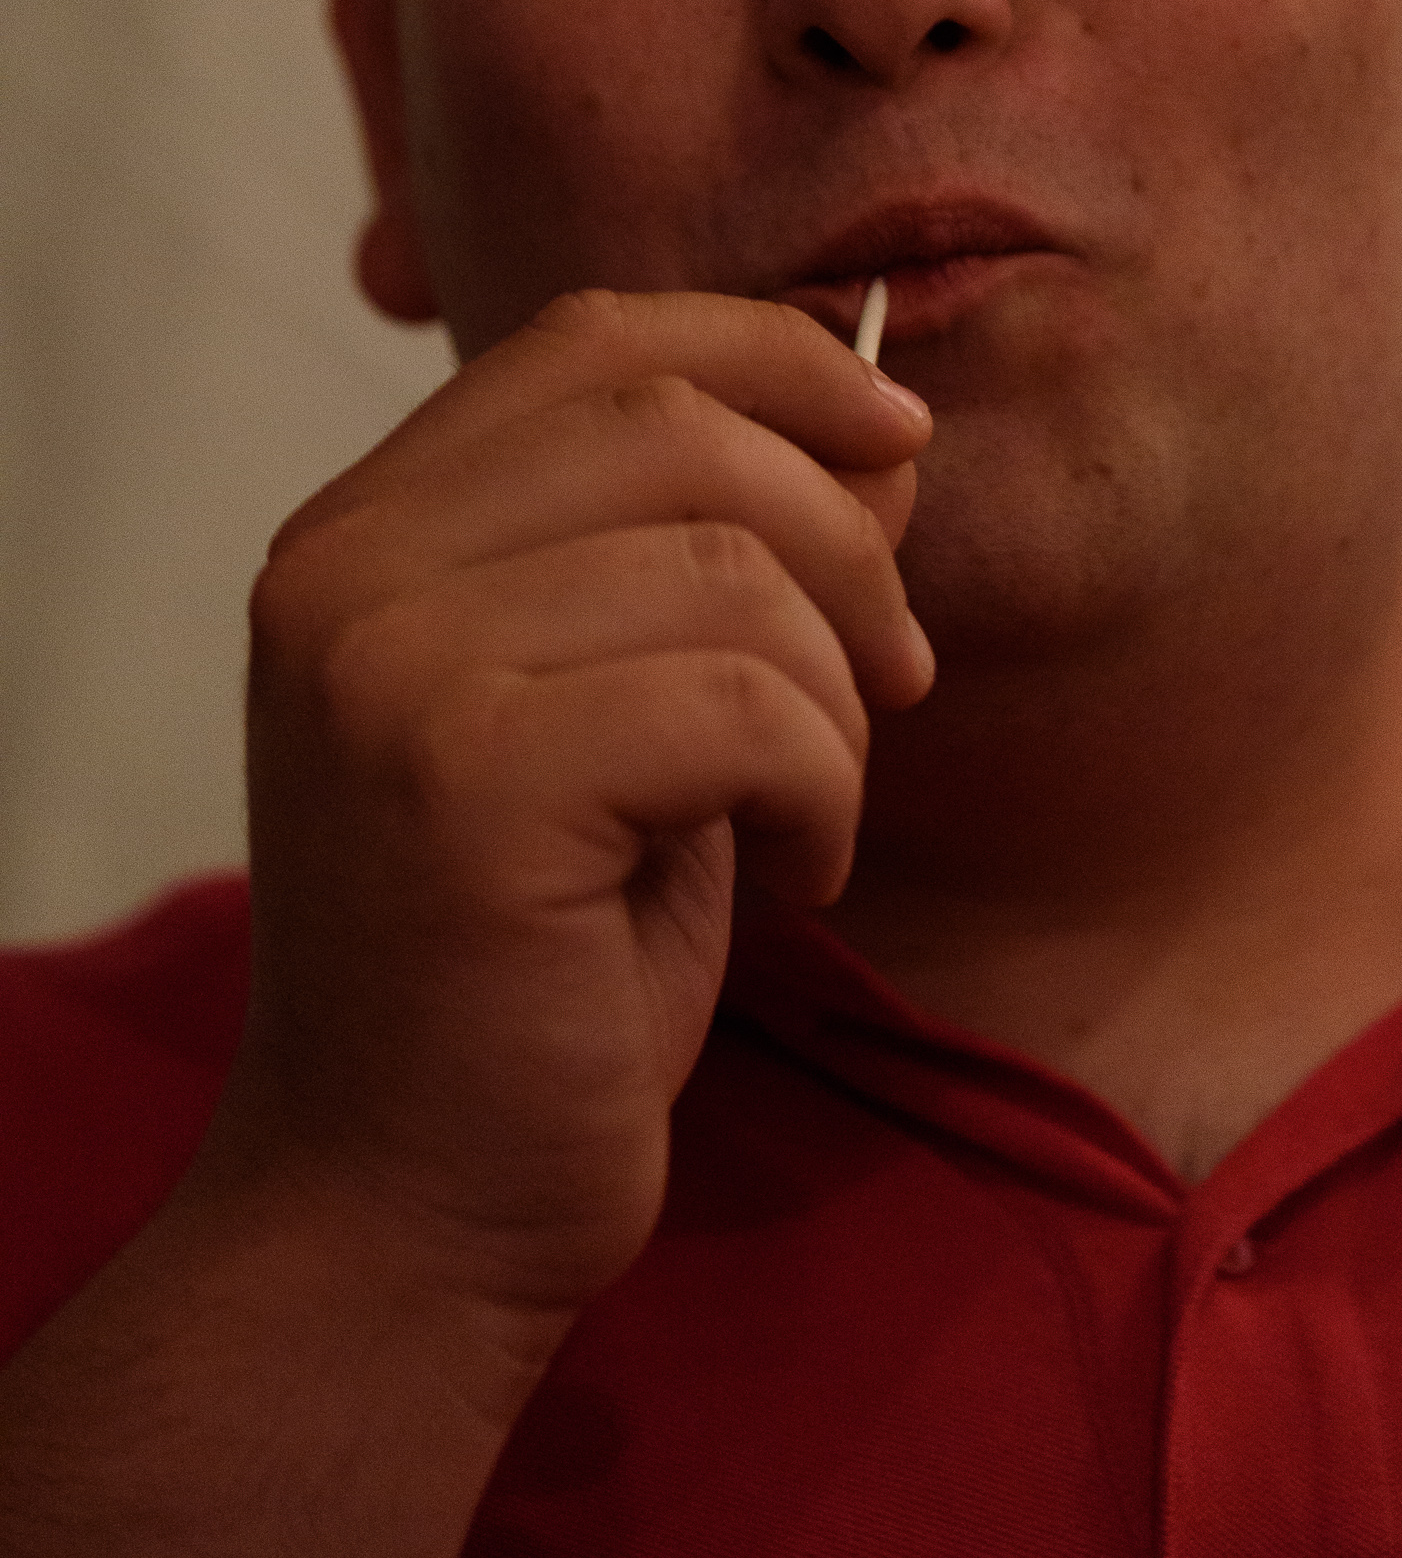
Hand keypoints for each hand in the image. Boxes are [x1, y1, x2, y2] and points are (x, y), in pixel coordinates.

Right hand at [202, 287, 933, 1331]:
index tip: (896, 436)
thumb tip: (885, 429)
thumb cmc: (541, 968)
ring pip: (734, 569)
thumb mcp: (631, 712)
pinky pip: (748, 704)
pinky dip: (824, 787)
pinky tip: (798, 874)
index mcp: (366, 532)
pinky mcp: (467, 781)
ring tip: (818, 808)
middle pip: (677, 427)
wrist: (410, 1218)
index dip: (771, 357)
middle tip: (898, 675)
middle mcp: (347, 571)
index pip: (592, 339)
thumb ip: (711, 556)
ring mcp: (389, 669)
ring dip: (839, 694)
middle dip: (841, 536)